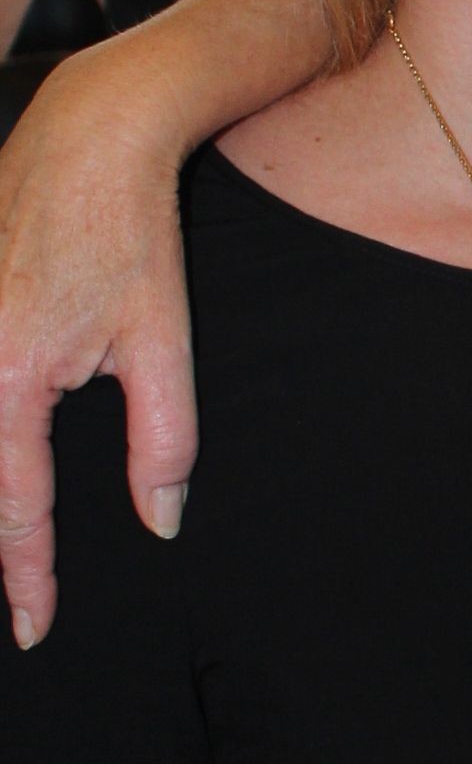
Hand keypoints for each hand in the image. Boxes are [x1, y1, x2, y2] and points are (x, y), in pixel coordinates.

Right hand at [0, 43, 200, 644]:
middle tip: (18, 608)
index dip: (26, 577)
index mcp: (8, 377)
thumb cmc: (133, 234)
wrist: (90, 135)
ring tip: (9, 552)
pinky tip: (1, 467)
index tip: (35, 629)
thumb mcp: (163, 345)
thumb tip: (161, 522)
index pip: (14, 509)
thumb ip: (163, 443)